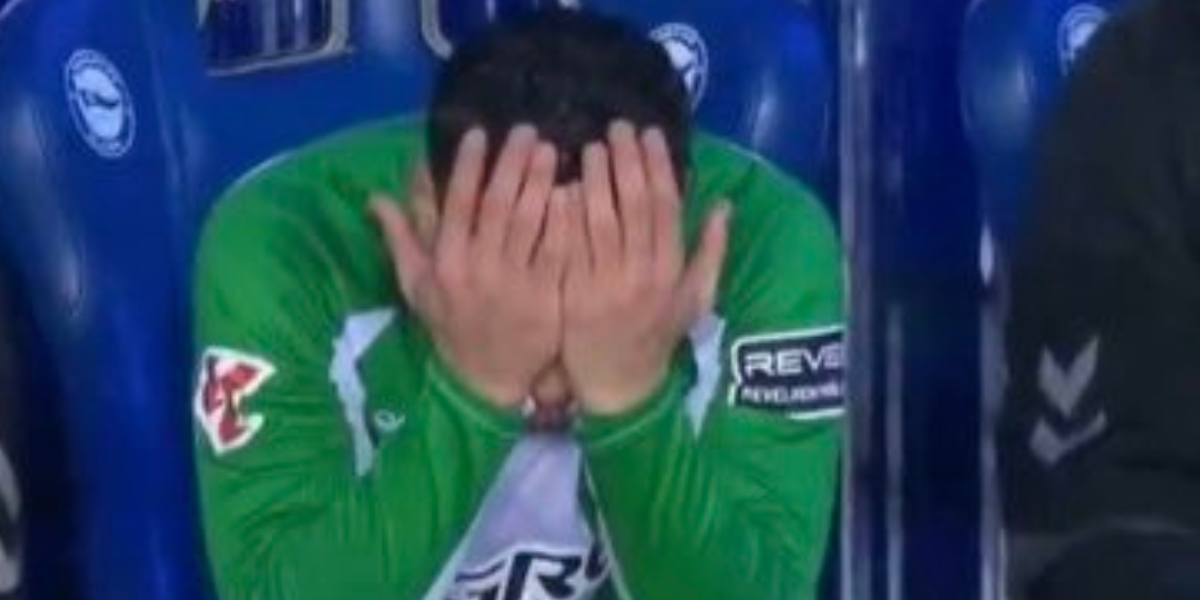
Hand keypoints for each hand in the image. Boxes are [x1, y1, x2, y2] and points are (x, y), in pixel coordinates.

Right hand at [373, 126, 569, 408]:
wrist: (487, 381)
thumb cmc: (451, 326)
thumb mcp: (417, 285)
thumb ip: (402, 237)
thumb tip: (377, 195)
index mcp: (445, 261)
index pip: (457, 202)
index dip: (469, 166)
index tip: (481, 133)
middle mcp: (478, 267)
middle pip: (497, 205)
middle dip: (512, 164)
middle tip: (528, 131)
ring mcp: (514, 282)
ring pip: (528, 223)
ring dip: (540, 183)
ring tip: (551, 151)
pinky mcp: (545, 296)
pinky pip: (557, 251)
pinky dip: (564, 220)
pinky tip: (575, 194)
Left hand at [562, 122, 730, 414]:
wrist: (619, 386)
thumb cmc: (657, 336)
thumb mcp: (695, 299)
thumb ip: (709, 251)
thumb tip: (724, 204)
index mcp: (672, 270)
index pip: (665, 206)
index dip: (656, 166)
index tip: (647, 134)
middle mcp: (642, 274)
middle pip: (632, 205)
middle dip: (624, 161)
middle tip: (613, 128)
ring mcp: (605, 285)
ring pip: (600, 221)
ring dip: (594, 178)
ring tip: (587, 147)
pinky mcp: (572, 295)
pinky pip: (568, 247)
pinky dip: (565, 214)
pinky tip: (560, 185)